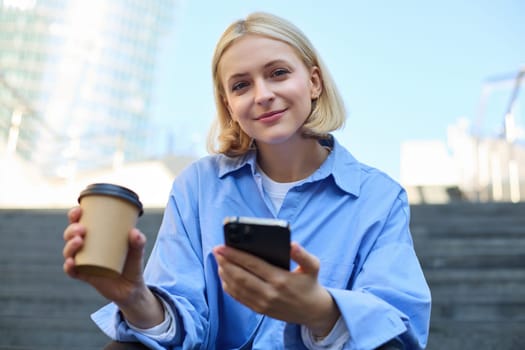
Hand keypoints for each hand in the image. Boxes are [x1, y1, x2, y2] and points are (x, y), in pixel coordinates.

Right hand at [62, 207, 163, 327]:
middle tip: (81, 229)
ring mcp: (84, 262)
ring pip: (69, 252)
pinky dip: (69, 267)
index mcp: (95, 236)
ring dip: (70, 245)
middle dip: (71, 230)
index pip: (80, 222)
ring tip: (79, 241)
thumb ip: (138, 242)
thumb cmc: (132, 263)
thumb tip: (134, 232)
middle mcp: (86, 248)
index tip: (79, 210)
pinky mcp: (85, 276)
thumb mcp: (137, 251)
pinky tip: (71, 262)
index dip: (75, 215)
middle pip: (71, 236)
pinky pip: (72, 271)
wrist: (132, 288)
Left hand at [213, 242, 339, 336]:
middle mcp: (270, 293)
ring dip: (224, 273)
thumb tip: (292, 244)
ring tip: (218, 261)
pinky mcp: (259, 310)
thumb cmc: (310, 283)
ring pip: (237, 287)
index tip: (222, 246)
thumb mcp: (313, 266)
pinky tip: (224, 275)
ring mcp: (263, 303)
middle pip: (240, 276)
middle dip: (225, 262)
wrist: (312, 311)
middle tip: (216, 250)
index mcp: (281, 279)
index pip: (252, 264)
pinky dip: (228, 286)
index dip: (235, 255)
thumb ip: (303, 255)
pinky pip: (239, 298)